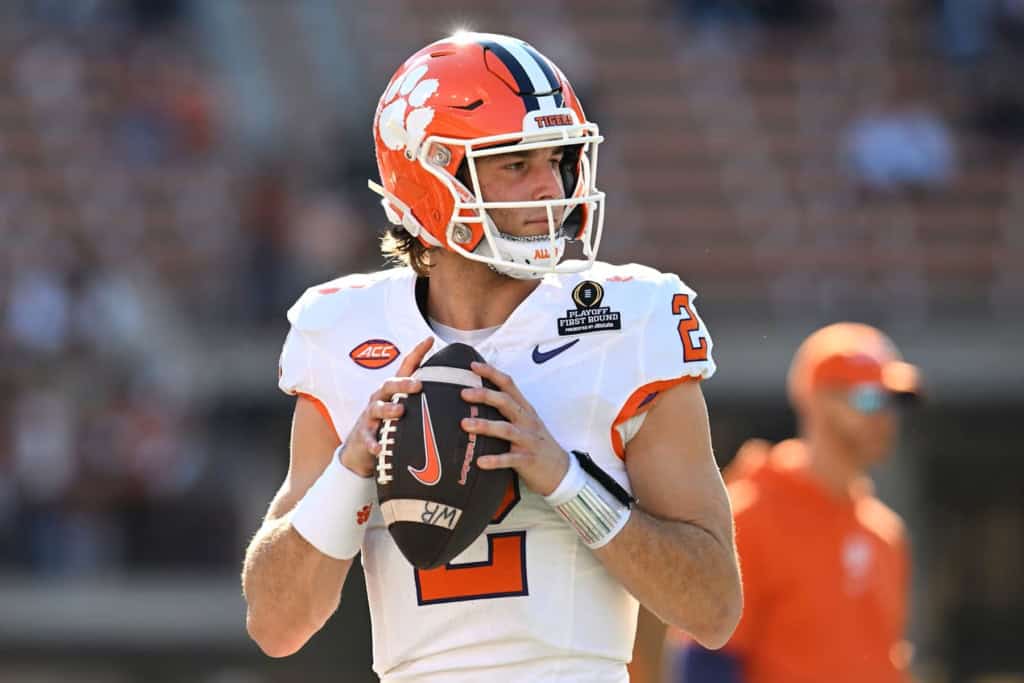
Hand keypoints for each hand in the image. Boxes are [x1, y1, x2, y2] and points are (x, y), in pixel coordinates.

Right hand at [339, 337, 433, 476]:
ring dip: (389, 409)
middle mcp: (381, 398)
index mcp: (394, 391)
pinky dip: (374, 442)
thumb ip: (423, 399)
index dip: (417, 352)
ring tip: (400, 411)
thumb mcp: (405, 409)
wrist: (360, 449)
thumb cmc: (389, 425)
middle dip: (403, 383)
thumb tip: (455, 392)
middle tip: (418, 385)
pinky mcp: (364, 435)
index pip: (405, 367)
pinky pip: (368, 438)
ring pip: (378, 408)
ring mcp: (371, 416)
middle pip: (390, 385)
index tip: (430, 340)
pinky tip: (379, 448)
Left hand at [460, 361, 569, 496]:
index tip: (473, 365)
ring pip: (506, 429)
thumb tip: (477, 397)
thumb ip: (507, 410)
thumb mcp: (526, 422)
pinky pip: (510, 459)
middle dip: (485, 395)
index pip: (509, 385)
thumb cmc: (536, 443)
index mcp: (525, 409)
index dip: (492, 373)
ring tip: (465, 424)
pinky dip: (495, 460)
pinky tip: (480, 461)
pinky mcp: (528, 460)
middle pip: (506, 402)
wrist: (561, 470)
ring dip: (485, 425)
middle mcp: (527, 421)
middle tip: (463, 393)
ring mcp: (528, 440)